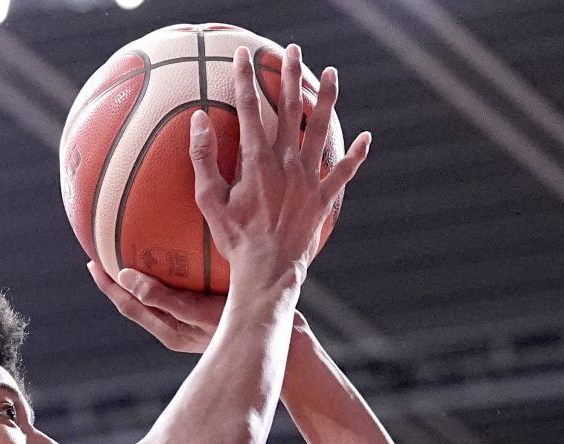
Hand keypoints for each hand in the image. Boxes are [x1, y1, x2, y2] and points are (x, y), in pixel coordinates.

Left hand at [91, 260, 227, 353]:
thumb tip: (126, 278)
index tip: (92, 262)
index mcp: (169, 330)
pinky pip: (180, 288)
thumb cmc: (239, 325)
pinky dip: (171, 271)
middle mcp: (176, 326)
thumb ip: (162, 297)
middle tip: (104, 251)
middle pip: (138, 300)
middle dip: (119, 279)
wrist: (279, 338)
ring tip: (134, 247)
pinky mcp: (207, 310)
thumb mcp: (197, 311)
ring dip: (144, 274)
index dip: (108, 286)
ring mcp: (192, 319)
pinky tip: (180, 248)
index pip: (128, 306)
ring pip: (158, 295)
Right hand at [190, 43, 369, 292]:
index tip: (242, 55)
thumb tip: (197, 119)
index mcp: (257, 161)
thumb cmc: (234, 240)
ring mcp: (308, 180)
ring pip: (320, 130)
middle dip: (289, 75)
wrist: (267, 272)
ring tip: (330, 73)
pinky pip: (344, 173)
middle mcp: (286, 163)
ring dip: (326, 99)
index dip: (245, 78)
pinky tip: (366, 137)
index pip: (249, 108)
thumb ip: (203, 157)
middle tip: (290, 51)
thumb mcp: (209, 201)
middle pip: (290, 109)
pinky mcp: (323, 199)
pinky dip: (356, 156)